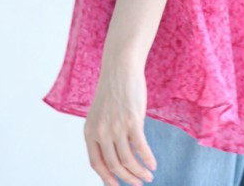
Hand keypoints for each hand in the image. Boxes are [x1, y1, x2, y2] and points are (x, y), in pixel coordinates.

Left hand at [83, 59, 157, 185]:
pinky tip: (153, 164)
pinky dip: (148, 159)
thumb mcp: (101, 113)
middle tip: (139, 184)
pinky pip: (140, 147)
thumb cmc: (113, 89)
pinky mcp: (132, 121)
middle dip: (128, 179)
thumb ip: (104, 133)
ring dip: (139, 172)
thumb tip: (117, 156)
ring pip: (128, 160)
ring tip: (148, 176)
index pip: (96, 164)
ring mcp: (116, 127)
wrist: (120, 68)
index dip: (107, 179)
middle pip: (114, 165)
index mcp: (90, 131)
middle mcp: (101, 132)